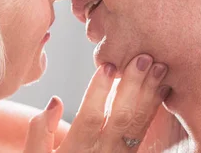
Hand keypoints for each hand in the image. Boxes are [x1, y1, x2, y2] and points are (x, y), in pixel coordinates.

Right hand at [23, 54, 170, 152]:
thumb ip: (38, 132)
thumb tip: (55, 101)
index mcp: (76, 151)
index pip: (90, 117)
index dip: (99, 91)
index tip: (108, 65)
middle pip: (120, 117)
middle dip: (133, 85)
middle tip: (143, 58)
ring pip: (137, 124)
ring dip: (150, 94)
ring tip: (159, 68)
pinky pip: (144, 132)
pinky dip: (154, 109)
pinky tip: (162, 90)